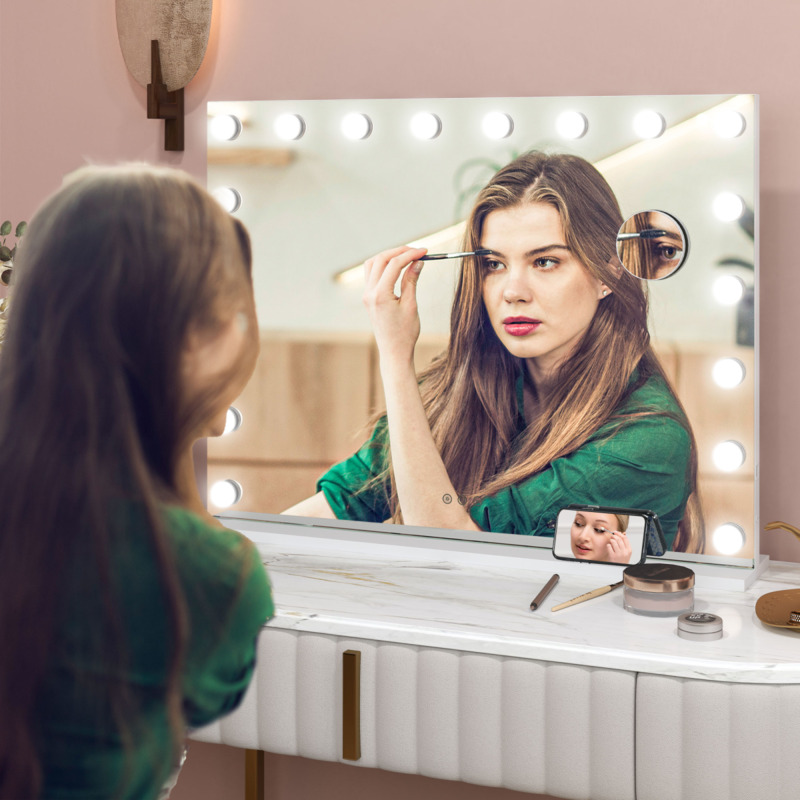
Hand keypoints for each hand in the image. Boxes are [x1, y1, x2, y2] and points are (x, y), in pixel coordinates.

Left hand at [362, 246, 426, 370]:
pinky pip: (372, 274)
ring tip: (407, 256)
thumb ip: (411, 281)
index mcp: (380, 295)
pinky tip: (397, 267)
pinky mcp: (368, 297)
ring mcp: (366, 295)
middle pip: (381, 259)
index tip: (425, 251)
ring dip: (389, 256)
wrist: (394, 352)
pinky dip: (384, 266)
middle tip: (418, 251)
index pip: (394, 264)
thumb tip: (417, 262)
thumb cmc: (404, 333)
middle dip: (400, 252)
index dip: (410, 254)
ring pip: (373, 264)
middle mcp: (369, 293)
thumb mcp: (411, 305)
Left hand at [606, 530, 632, 562]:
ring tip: (611, 542)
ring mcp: (618, 554)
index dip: (620, 533)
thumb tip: (622, 534)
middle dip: (614, 536)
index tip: (616, 532)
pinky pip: (609, 546)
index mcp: (629, 550)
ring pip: (613, 542)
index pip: (625, 538)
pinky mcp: (612, 556)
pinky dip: (608, 545)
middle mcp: (624, 552)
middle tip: (612, 536)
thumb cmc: (622, 560)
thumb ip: (625, 544)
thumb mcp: (626, 552)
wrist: (619, 568)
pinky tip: (609, 547)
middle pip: (619, 539)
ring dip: (611, 540)